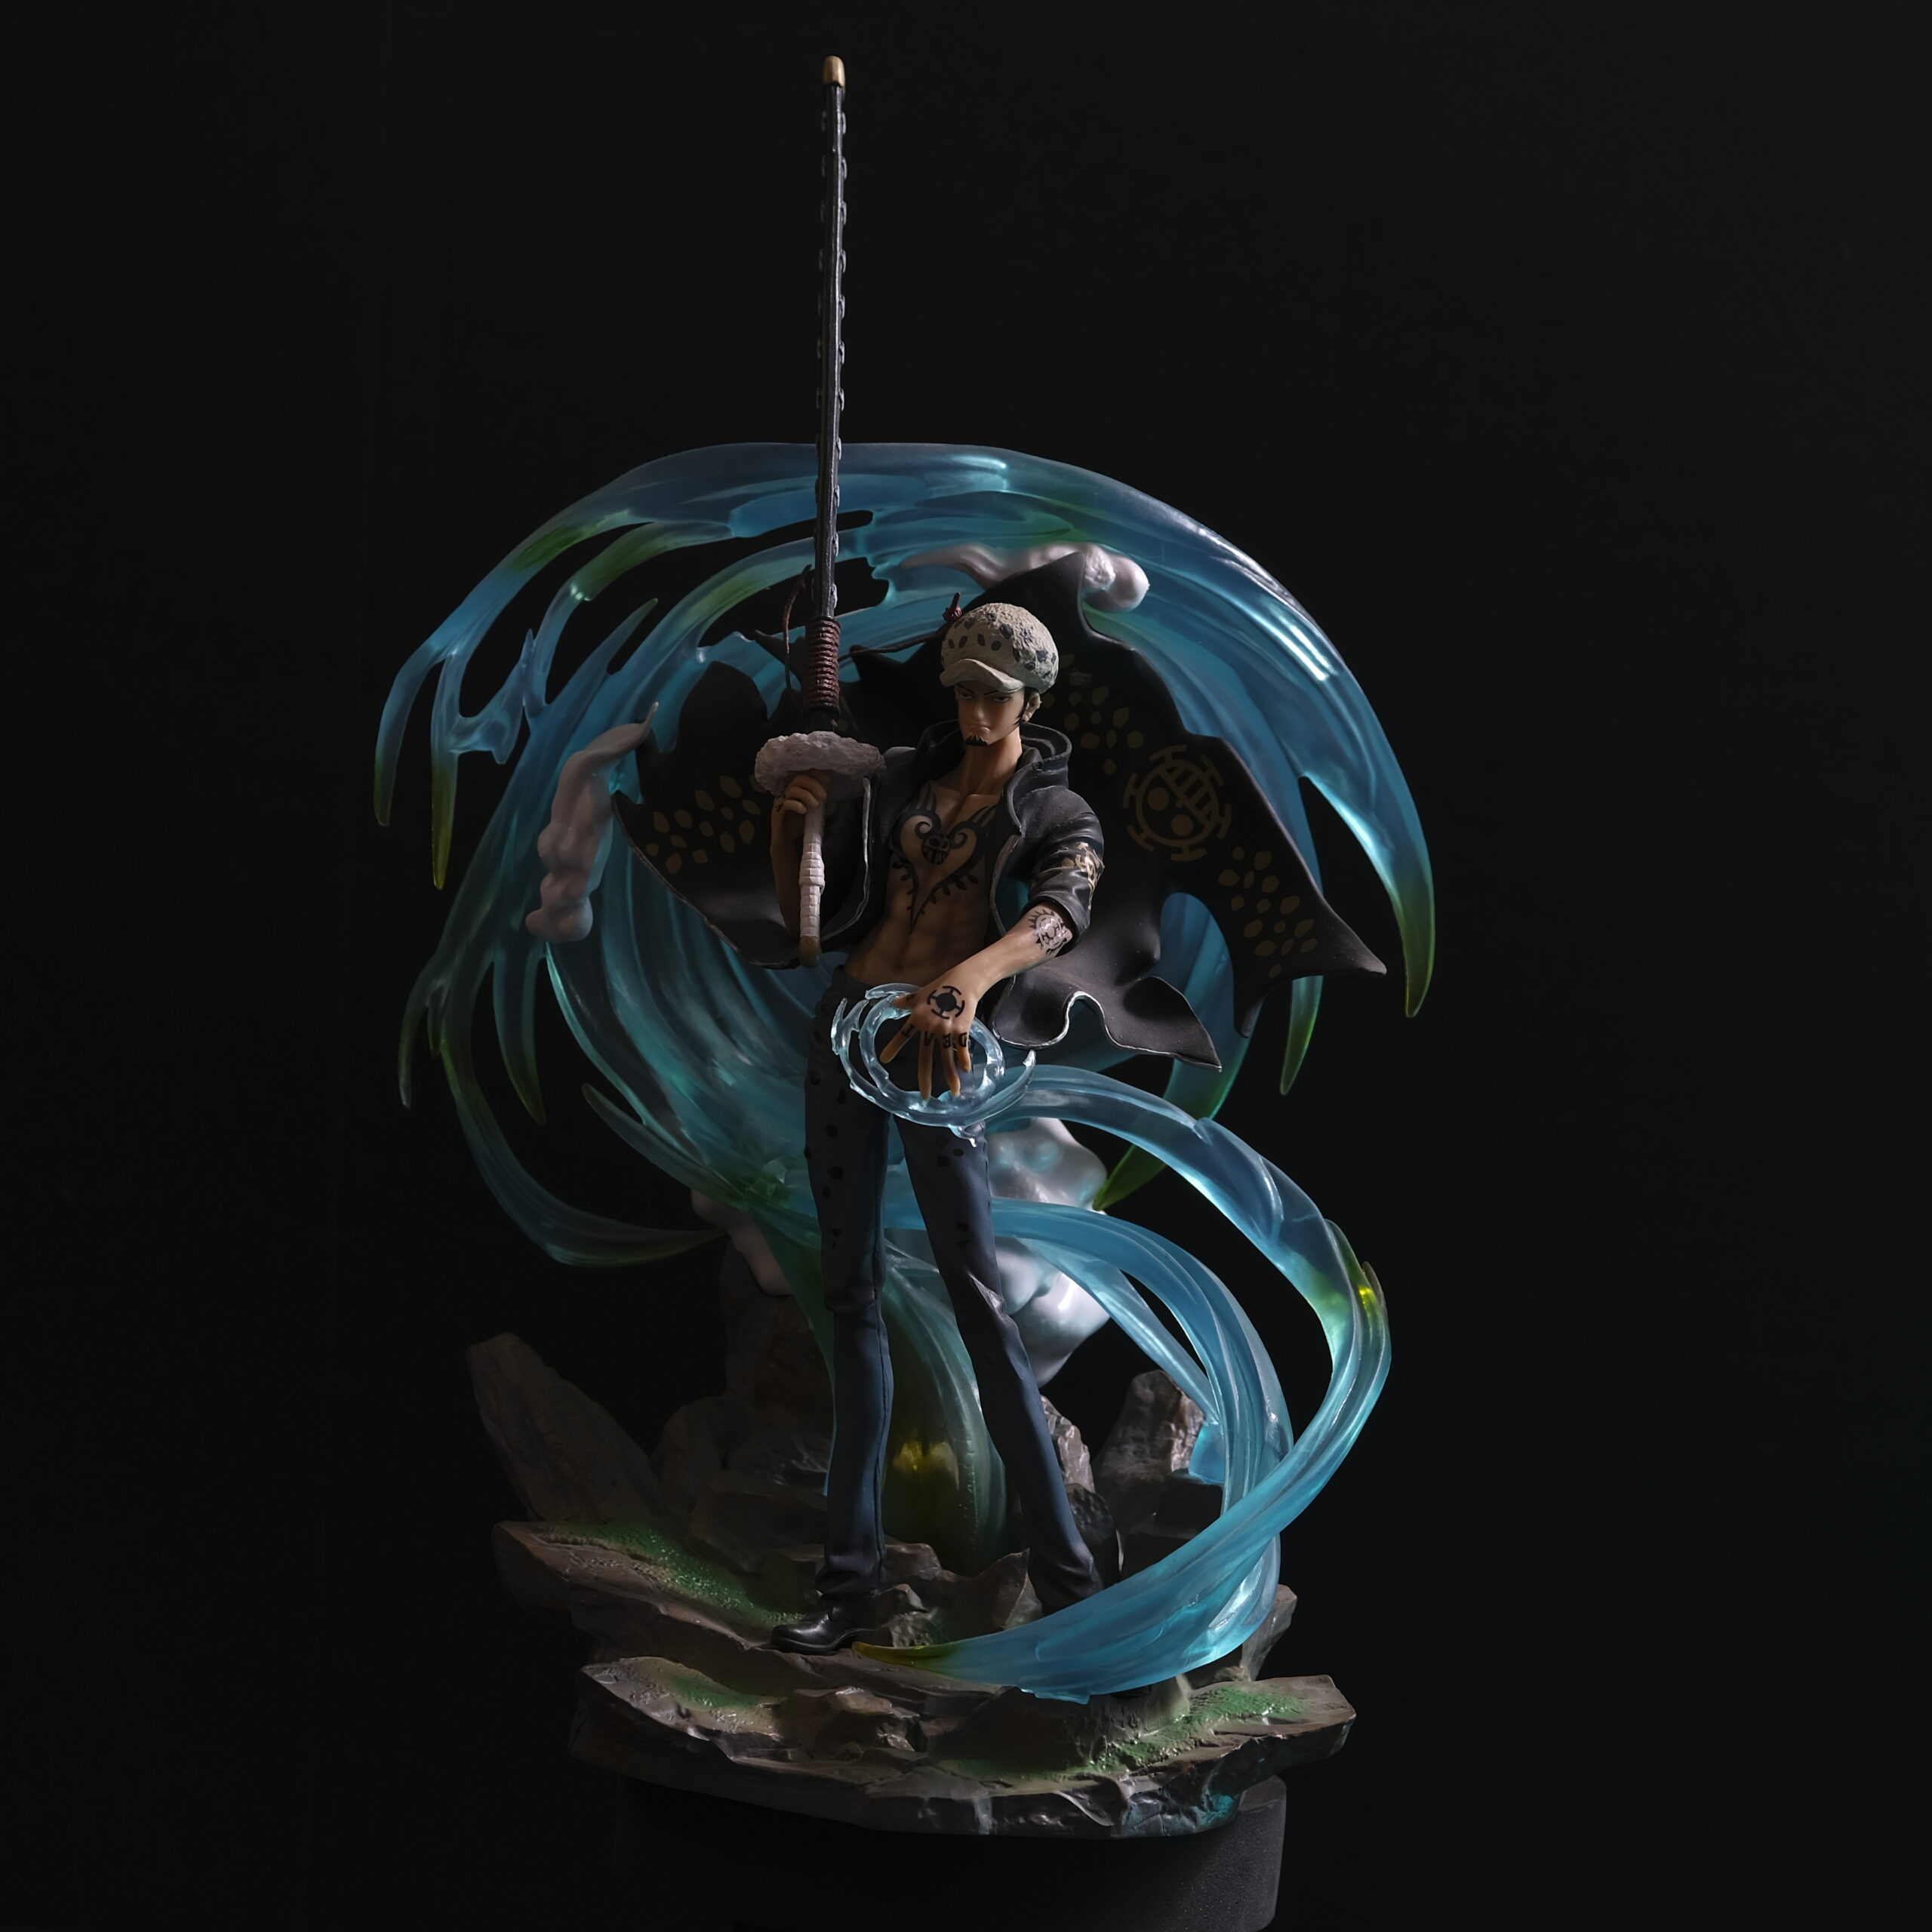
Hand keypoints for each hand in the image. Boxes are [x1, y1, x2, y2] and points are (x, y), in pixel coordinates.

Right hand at [769, 771, 826, 851]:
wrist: (786, 841)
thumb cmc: (798, 825)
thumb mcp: (814, 815)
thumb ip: (823, 808)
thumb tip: (834, 803)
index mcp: (796, 788)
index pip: (805, 773)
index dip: (816, 773)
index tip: (828, 780)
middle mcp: (787, 791)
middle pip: (799, 778)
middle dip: (814, 784)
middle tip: (824, 796)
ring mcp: (781, 800)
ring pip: (792, 789)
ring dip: (807, 795)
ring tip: (815, 805)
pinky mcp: (776, 811)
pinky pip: (785, 803)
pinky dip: (797, 805)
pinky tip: (804, 811)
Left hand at [880, 973, 982, 1099]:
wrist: (963, 982)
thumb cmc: (940, 987)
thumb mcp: (919, 994)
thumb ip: (906, 1002)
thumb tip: (893, 1003)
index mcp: (917, 1018)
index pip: (903, 1035)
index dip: (893, 1047)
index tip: (884, 1059)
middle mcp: (930, 1027)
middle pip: (926, 1058)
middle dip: (925, 1079)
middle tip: (924, 1096)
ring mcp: (947, 1031)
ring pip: (947, 1059)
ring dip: (950, 1077)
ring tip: (952, 1093)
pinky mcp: (962, 1030)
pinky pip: (962, 1050)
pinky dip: (963, 1061)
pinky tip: (965, 1073)